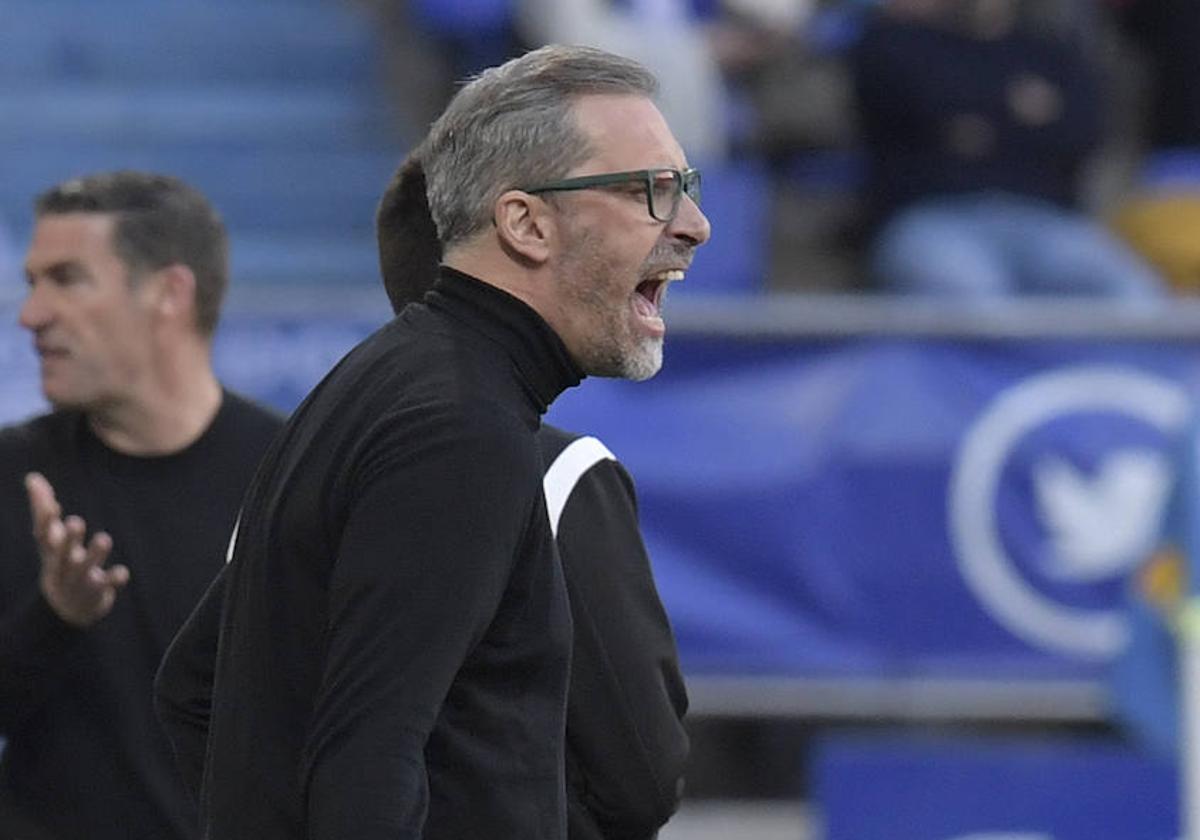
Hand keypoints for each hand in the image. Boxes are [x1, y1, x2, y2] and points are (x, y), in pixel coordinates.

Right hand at [26, 472, 129, 626]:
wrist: (68, 609)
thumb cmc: (61, 561)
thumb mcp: (51, 539)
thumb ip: (43, 508)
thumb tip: (32, 477)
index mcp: (51, 552)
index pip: (44, 536)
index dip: (46, 522)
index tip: (52, 505)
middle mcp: (63, 566)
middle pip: (63, 554)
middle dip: (69, 539)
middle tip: (76, 521)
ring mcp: (80, 580)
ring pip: (86, 569)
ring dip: (94, 555)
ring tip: (103, 539)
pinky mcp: (99, 592)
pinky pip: (108, 585)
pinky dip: (114, 578)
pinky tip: (123, 572)